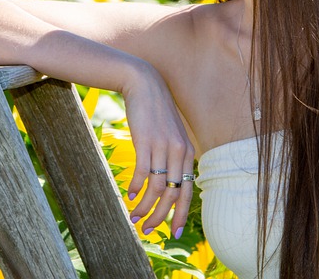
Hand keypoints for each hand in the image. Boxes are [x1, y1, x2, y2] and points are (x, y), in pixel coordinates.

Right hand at [122, 66, 194, 239]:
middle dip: (160, 216)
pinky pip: (143, 172)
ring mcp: (164, 146)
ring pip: (156, 187)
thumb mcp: (170, 135)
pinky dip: (136, 187)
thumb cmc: (156, 113)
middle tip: (146, 230)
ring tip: (133, 217)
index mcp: (188, 153)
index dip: (180, 214)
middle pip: (173, 194)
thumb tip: (167, 183)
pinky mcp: (146, 141)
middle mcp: (180, 152)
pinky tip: (129, 194)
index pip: (188, 192)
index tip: (173, 233)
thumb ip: (173, 157)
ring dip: (144, 206)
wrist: (145, 84)